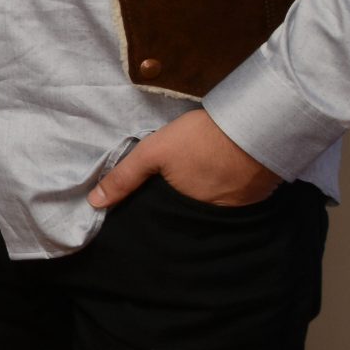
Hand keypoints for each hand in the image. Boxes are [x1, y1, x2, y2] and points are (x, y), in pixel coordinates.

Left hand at [89, 109, 281, 209]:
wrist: (254, 127)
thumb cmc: (200, 140)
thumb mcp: (154, 151)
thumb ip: (125, 177)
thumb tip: (95, 203)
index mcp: (183, 212)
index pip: (161, 222)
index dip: (151, 214)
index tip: (143, 207)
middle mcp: (209, 220)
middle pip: (184, 218)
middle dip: (174, 210)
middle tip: (169, 192)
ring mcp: (234, 211)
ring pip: (207, 210)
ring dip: (200, 200)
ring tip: (192, 183)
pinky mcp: (253, 200)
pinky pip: (230, 202)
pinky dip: (222, 193)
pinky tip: (217, 178)